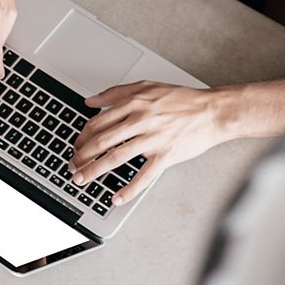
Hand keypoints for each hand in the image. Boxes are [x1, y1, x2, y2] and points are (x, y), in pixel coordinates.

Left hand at [68, 81, 227, 205]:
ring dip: (95, 170)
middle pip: (102, 140)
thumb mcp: (148, 87)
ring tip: (82, 179)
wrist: (212, 112)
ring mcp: (153, 139)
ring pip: (116, 157)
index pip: (99, 122)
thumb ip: (117, 93)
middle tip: (72, 166)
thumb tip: (91, 100)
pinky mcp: (166, 155)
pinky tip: (117, 197)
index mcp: (135, 103)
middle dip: (82, 156)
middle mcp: (141, 120)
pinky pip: (144, 176)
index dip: (82, 136)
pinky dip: (129, 189)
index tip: (76, 146)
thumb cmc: (183, 100)